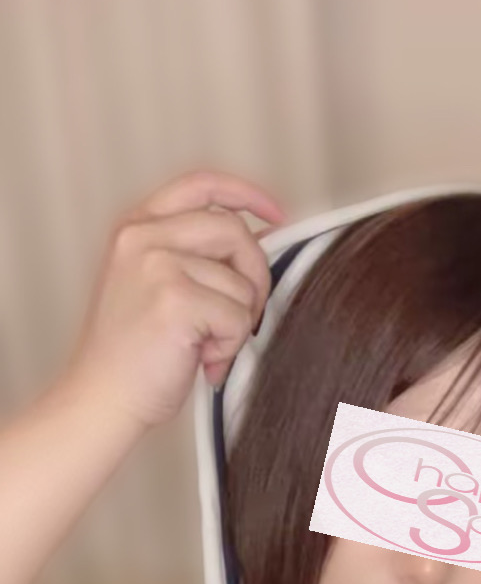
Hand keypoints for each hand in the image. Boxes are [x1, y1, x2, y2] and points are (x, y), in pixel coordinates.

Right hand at [64, 168, 287, 431]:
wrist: (102, 398)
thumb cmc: (132, 356)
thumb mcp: (157, 287)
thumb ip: (198, 257)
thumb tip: (261, 239)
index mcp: (136, 227)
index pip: (201, 185)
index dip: (245, 195)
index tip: (275, 214)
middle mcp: (143, 237)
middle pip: (233, 231)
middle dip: (254, 276)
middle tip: (242, 317)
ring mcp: (157, 264)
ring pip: (241, 282)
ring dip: (237, 324)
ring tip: (205, 347)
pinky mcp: (174, 298)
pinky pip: (237, 317)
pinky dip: (229, 348)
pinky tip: (201, 361)